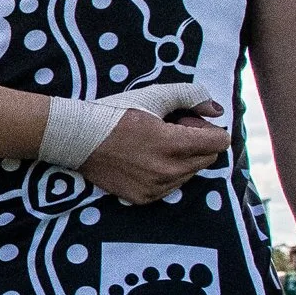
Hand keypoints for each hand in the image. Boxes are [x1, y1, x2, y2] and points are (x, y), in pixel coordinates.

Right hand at [81, 102, 230, 203]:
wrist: (76, 138)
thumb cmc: (115, 113)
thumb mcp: (153, 96)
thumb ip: (191, 96)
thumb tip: (218, 110)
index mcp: (173, 144)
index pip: (219, 142)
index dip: (206, 128)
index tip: (185, 121)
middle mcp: (167, 171)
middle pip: (208, 158)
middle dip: (196, 143)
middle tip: (169, 131)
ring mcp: (155, 187)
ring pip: (190, 174)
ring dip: (181, 159)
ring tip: (154, 146)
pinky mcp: (144, 198)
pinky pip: (171, 186)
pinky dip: (166, 173)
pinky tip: (144, 159)